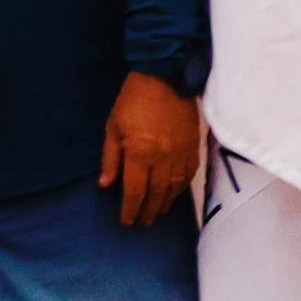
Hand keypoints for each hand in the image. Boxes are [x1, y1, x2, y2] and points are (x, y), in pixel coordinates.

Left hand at [99, 71, 202, 230]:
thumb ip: (110, 158)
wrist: (166, 77)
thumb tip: (106, 185)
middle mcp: (163, 159)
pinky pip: (189, 175)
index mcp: (140, 153)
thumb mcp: (113, 127)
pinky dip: (181, 189)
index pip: (135, 192)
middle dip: (148, 212)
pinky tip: (174, 195)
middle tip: (143, 223)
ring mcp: (181, 154)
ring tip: (157, 214)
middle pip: (156, 194)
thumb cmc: (133, 101)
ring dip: (165, 204)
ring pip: (174, 188)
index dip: (130, 210)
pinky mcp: (193, 147)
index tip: (126, 221)